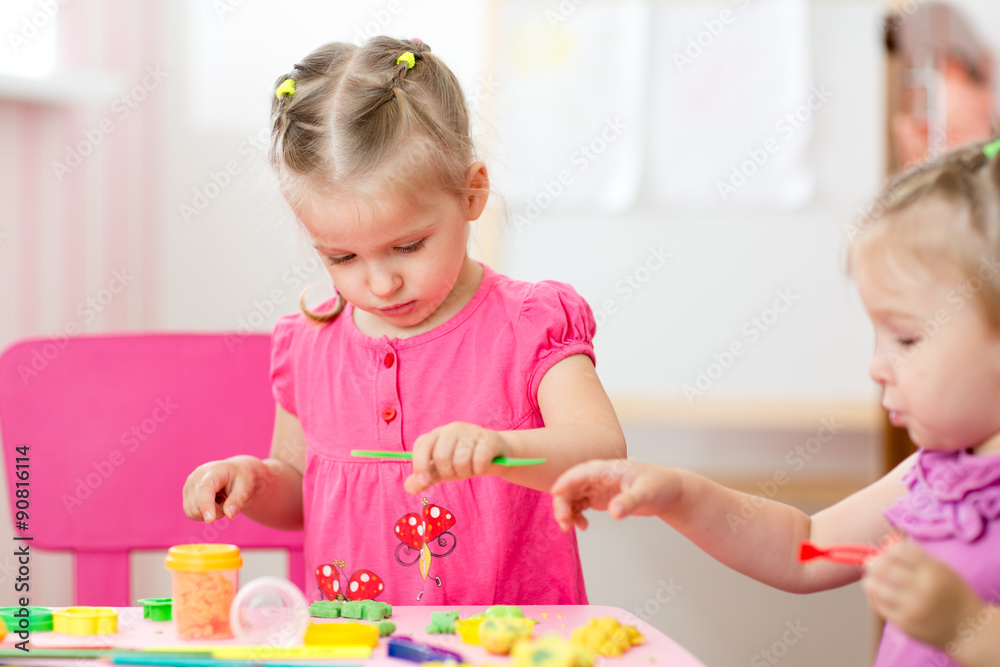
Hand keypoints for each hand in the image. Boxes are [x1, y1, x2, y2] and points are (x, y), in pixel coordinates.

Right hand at [182, 455, 272, 522]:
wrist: (235, 473)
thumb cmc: (241, 479)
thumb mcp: (247, 487)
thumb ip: (239, 500)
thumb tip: (230, 514)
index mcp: (213, 471)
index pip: (205, 488)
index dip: (206, 504)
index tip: (210, 520)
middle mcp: (196, 477)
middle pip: (198, 504)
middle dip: (216, 511)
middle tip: (229, 503)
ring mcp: (188, 486)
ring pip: (192, 511)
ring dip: (209, 513)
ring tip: (221, 501)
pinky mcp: (186, 495)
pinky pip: (190, 513)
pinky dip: (203, 514)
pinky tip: (213, 503)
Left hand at [404, 422, 506, 493]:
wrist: (493, 455)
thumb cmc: (462, 460)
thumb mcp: (442, 471)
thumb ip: (425, 479)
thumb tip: (408, 487)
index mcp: (436, 435)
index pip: (421, 446)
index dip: (420, 465)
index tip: (424, 481)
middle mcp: (451, 429)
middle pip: (441, 456)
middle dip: (448, 472)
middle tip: (456, 472)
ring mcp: (470, 431)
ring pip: (461, 461)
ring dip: (466, 472)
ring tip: (470, 468)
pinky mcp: (488, 438)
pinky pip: (479, 461)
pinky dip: (480, 469)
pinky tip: (482, 465)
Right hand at [550, 460, 682, 530]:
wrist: (667, 490)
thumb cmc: (658, 485)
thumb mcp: (645, 493)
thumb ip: (629, 502)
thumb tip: (614, 513)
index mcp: (607, 469)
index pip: (580, 472)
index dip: (566, 481)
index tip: (554, 493)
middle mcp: (597, 476)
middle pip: (571, 486)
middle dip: (562, 503)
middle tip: (564, 523)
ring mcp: (596, 486)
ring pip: (572, 496)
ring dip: (566, 510)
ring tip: (569, 528)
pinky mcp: (597, 497)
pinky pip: (578, 505)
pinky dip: (575, 515)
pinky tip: (583, 526)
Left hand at [864, 539, 984, 649]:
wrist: (968, 629)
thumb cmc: (952, 593)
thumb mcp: (942, 569)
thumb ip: (916, 556)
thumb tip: (886, 543)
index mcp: (933, 571)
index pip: (898, 551)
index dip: (888, 549)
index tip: (885, 552)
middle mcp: (922, 588)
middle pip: (884, 567)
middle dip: (873, 562)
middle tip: (870, 562)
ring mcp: (912, 607)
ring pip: (876, 586)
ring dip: (870, 579)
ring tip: (871, 577)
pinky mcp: (904, 623)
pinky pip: (879, 605)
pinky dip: (874, 596)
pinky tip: (877, 593)